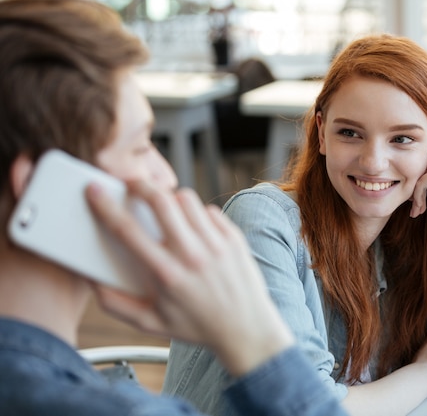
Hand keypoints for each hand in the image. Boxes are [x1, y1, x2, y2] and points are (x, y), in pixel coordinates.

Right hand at [85, 180, 293, 375]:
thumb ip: (116, 304)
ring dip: (170, 198)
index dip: (106, 207)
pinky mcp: (234, 238)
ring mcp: (216, 244)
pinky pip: (210, 210)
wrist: (246, 330)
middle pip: (160, 202)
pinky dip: (197, 213)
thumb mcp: (151, 324)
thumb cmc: (197, 327)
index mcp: (166, 275)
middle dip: (140, 185)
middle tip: (131, 184)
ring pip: (187, 199)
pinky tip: (193, 226)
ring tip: (165, 208)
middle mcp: (192, 256)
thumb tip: (92, 279)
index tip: (95, 190)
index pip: (128, 231)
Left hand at [409, 142, 426, 220]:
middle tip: (415, 208)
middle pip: (415, 170)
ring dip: (415, 197)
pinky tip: (421, 209)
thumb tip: (398, 174)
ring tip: (417, 210)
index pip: (416, 163)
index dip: (413, 182)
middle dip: (413, 190)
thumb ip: (422, 171)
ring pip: (416, 179)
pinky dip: (418, 198)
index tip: (412, 200)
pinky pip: (419, 185)